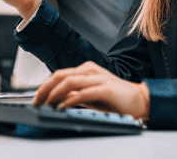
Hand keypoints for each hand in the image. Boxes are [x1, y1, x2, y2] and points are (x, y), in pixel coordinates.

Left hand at [32, 61, 149, 119]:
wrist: (140, 100)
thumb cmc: (115, 99)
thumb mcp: (91, 96)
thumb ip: (75, 95)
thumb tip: (58, 100)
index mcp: (86, 69)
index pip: (59, 75)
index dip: (45, 86)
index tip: (37, 99)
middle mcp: (90, 70)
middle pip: (60, 75)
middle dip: (45, 89)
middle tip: (36, 102)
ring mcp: (98, 78)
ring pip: (69, 82)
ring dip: (54, 94)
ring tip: (47, 105)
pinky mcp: (105, 88)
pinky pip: (83, 93)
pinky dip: (70, 100)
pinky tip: (63, 108)